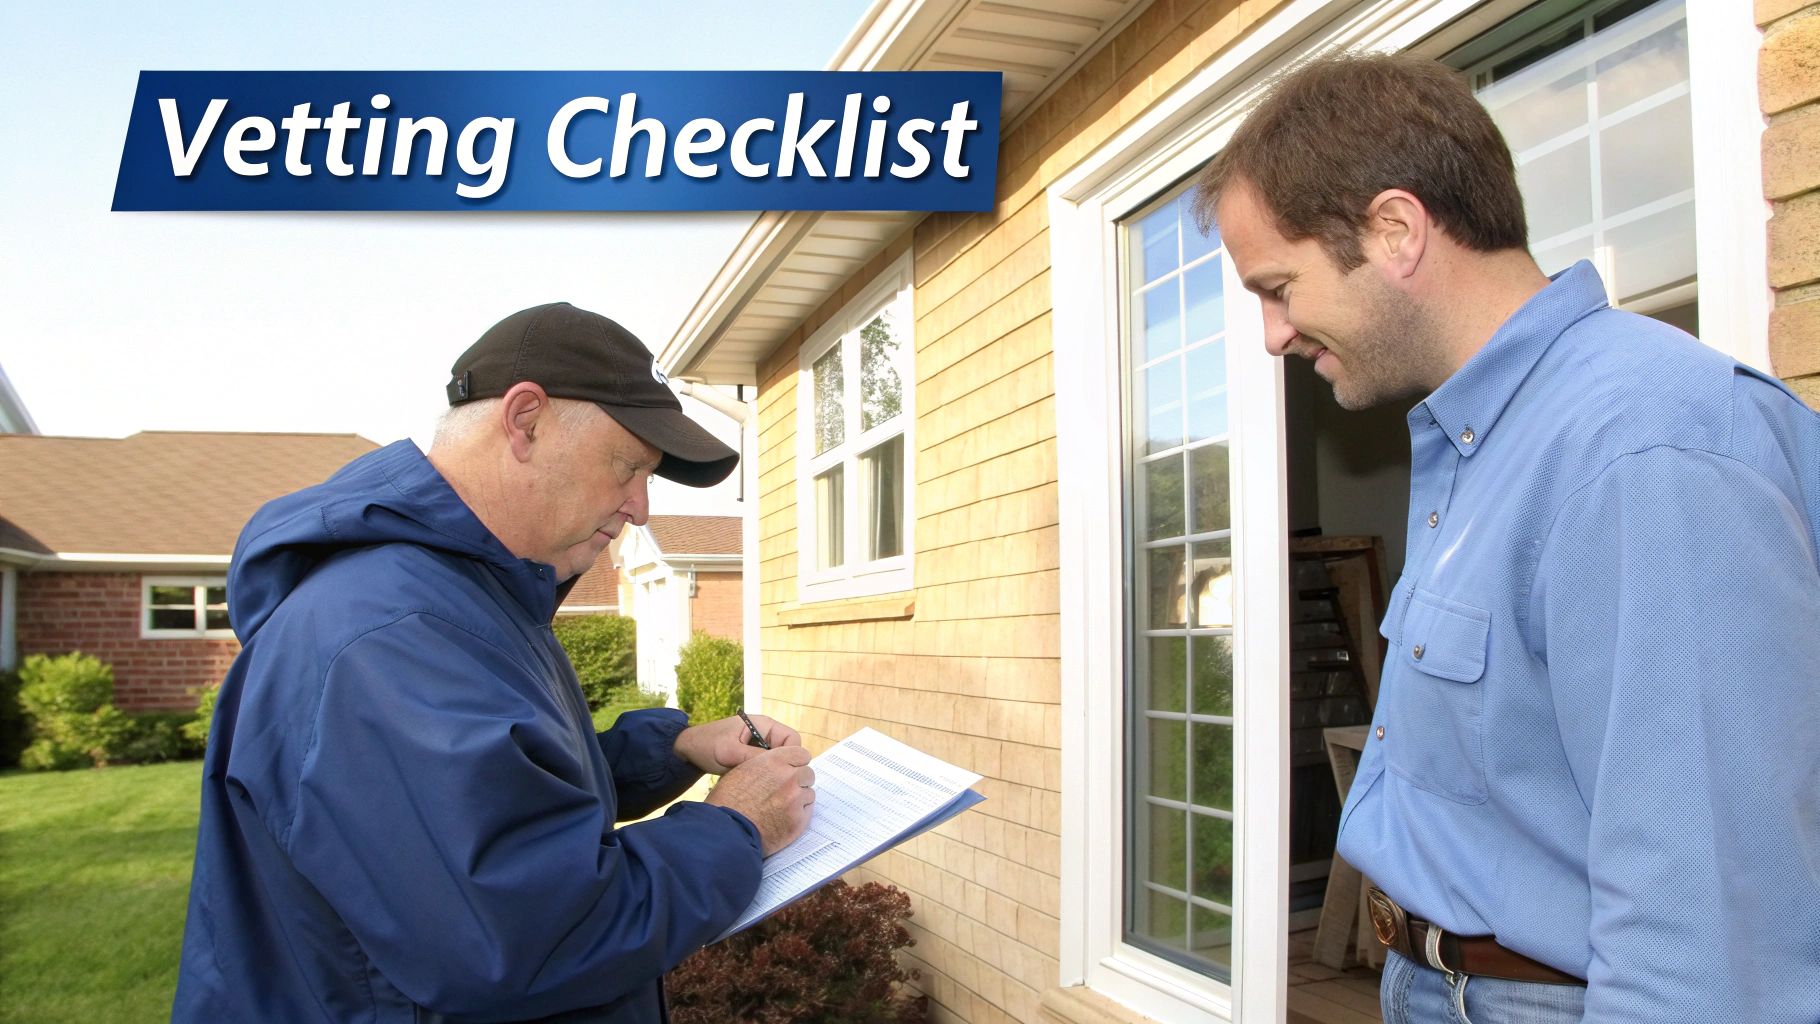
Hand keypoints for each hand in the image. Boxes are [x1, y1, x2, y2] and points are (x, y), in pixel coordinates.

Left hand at [673, 714, 802, 774]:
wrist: (687, 750)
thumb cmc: (707, 745)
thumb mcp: (730, 752)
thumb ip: (754, 758)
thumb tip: (779, 769)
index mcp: (764, 725)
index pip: (793, 740)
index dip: (791, 757)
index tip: (779, 772)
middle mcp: (765, 734)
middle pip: (787, 753)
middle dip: (780, 767)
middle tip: (767, 781)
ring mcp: (758, 746)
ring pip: (776, 763)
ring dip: (769, 773)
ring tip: (756, 783)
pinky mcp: (751, 757)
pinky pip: (765, 768)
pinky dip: (760, 776)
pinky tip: (750, 784)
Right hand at [704, 745, 814, 855]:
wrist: (727, 831)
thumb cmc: (728, 800)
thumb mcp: (742, 770)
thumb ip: (765, 765)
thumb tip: (777, 766)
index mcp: (774, 761)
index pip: (802, 754)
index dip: (796, 763)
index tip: (790, 770)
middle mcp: (789, 778)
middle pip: (808, 774)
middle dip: (799, 781)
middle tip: (785, 791)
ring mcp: (796, 800)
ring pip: (808, 794)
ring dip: (799, 799)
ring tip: (780, 808)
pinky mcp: (798, 821)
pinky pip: (806, 813)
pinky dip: (797, 815)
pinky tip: (781, 820)